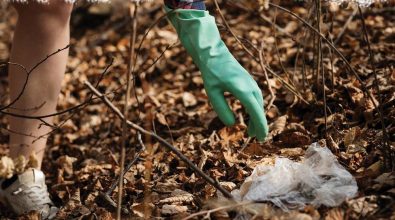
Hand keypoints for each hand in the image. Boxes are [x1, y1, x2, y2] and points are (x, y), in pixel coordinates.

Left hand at [166, 8, 268, 139]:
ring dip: (256, 117)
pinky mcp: (248, 81)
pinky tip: (248, 115)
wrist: (213, 52)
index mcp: (242, 90)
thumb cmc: (211, 72)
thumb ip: (222, 110)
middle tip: (255, 139)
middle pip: (259, 110)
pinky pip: (255, 99)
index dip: (260, 127)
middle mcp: (250, 86)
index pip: (256, 112)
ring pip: (258, 104)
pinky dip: (254, 109)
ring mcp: (251, 83)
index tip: (262, 138)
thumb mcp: (213, 93)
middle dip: (258, 125)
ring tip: (250, 131)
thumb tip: (233, 124)